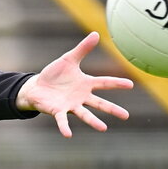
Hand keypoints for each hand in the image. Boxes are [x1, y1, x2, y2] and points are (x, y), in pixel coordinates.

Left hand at [16, 31, 133, 137]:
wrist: (37, 87)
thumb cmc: (54, 75)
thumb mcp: (68, 59)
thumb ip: (82, 49)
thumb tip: (96, 33)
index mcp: (86, 84)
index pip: (104, 83)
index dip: (117, 83)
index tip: (131, 84)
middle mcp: (81, 97)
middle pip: (100, 103)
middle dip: (112, 109)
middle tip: (126, 116)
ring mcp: (70, 105)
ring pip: (85, 114)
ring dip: (94, 121)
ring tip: (104, 128)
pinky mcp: (58, 111)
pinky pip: (62, 120)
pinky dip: (65, 127)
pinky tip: (68, 135)